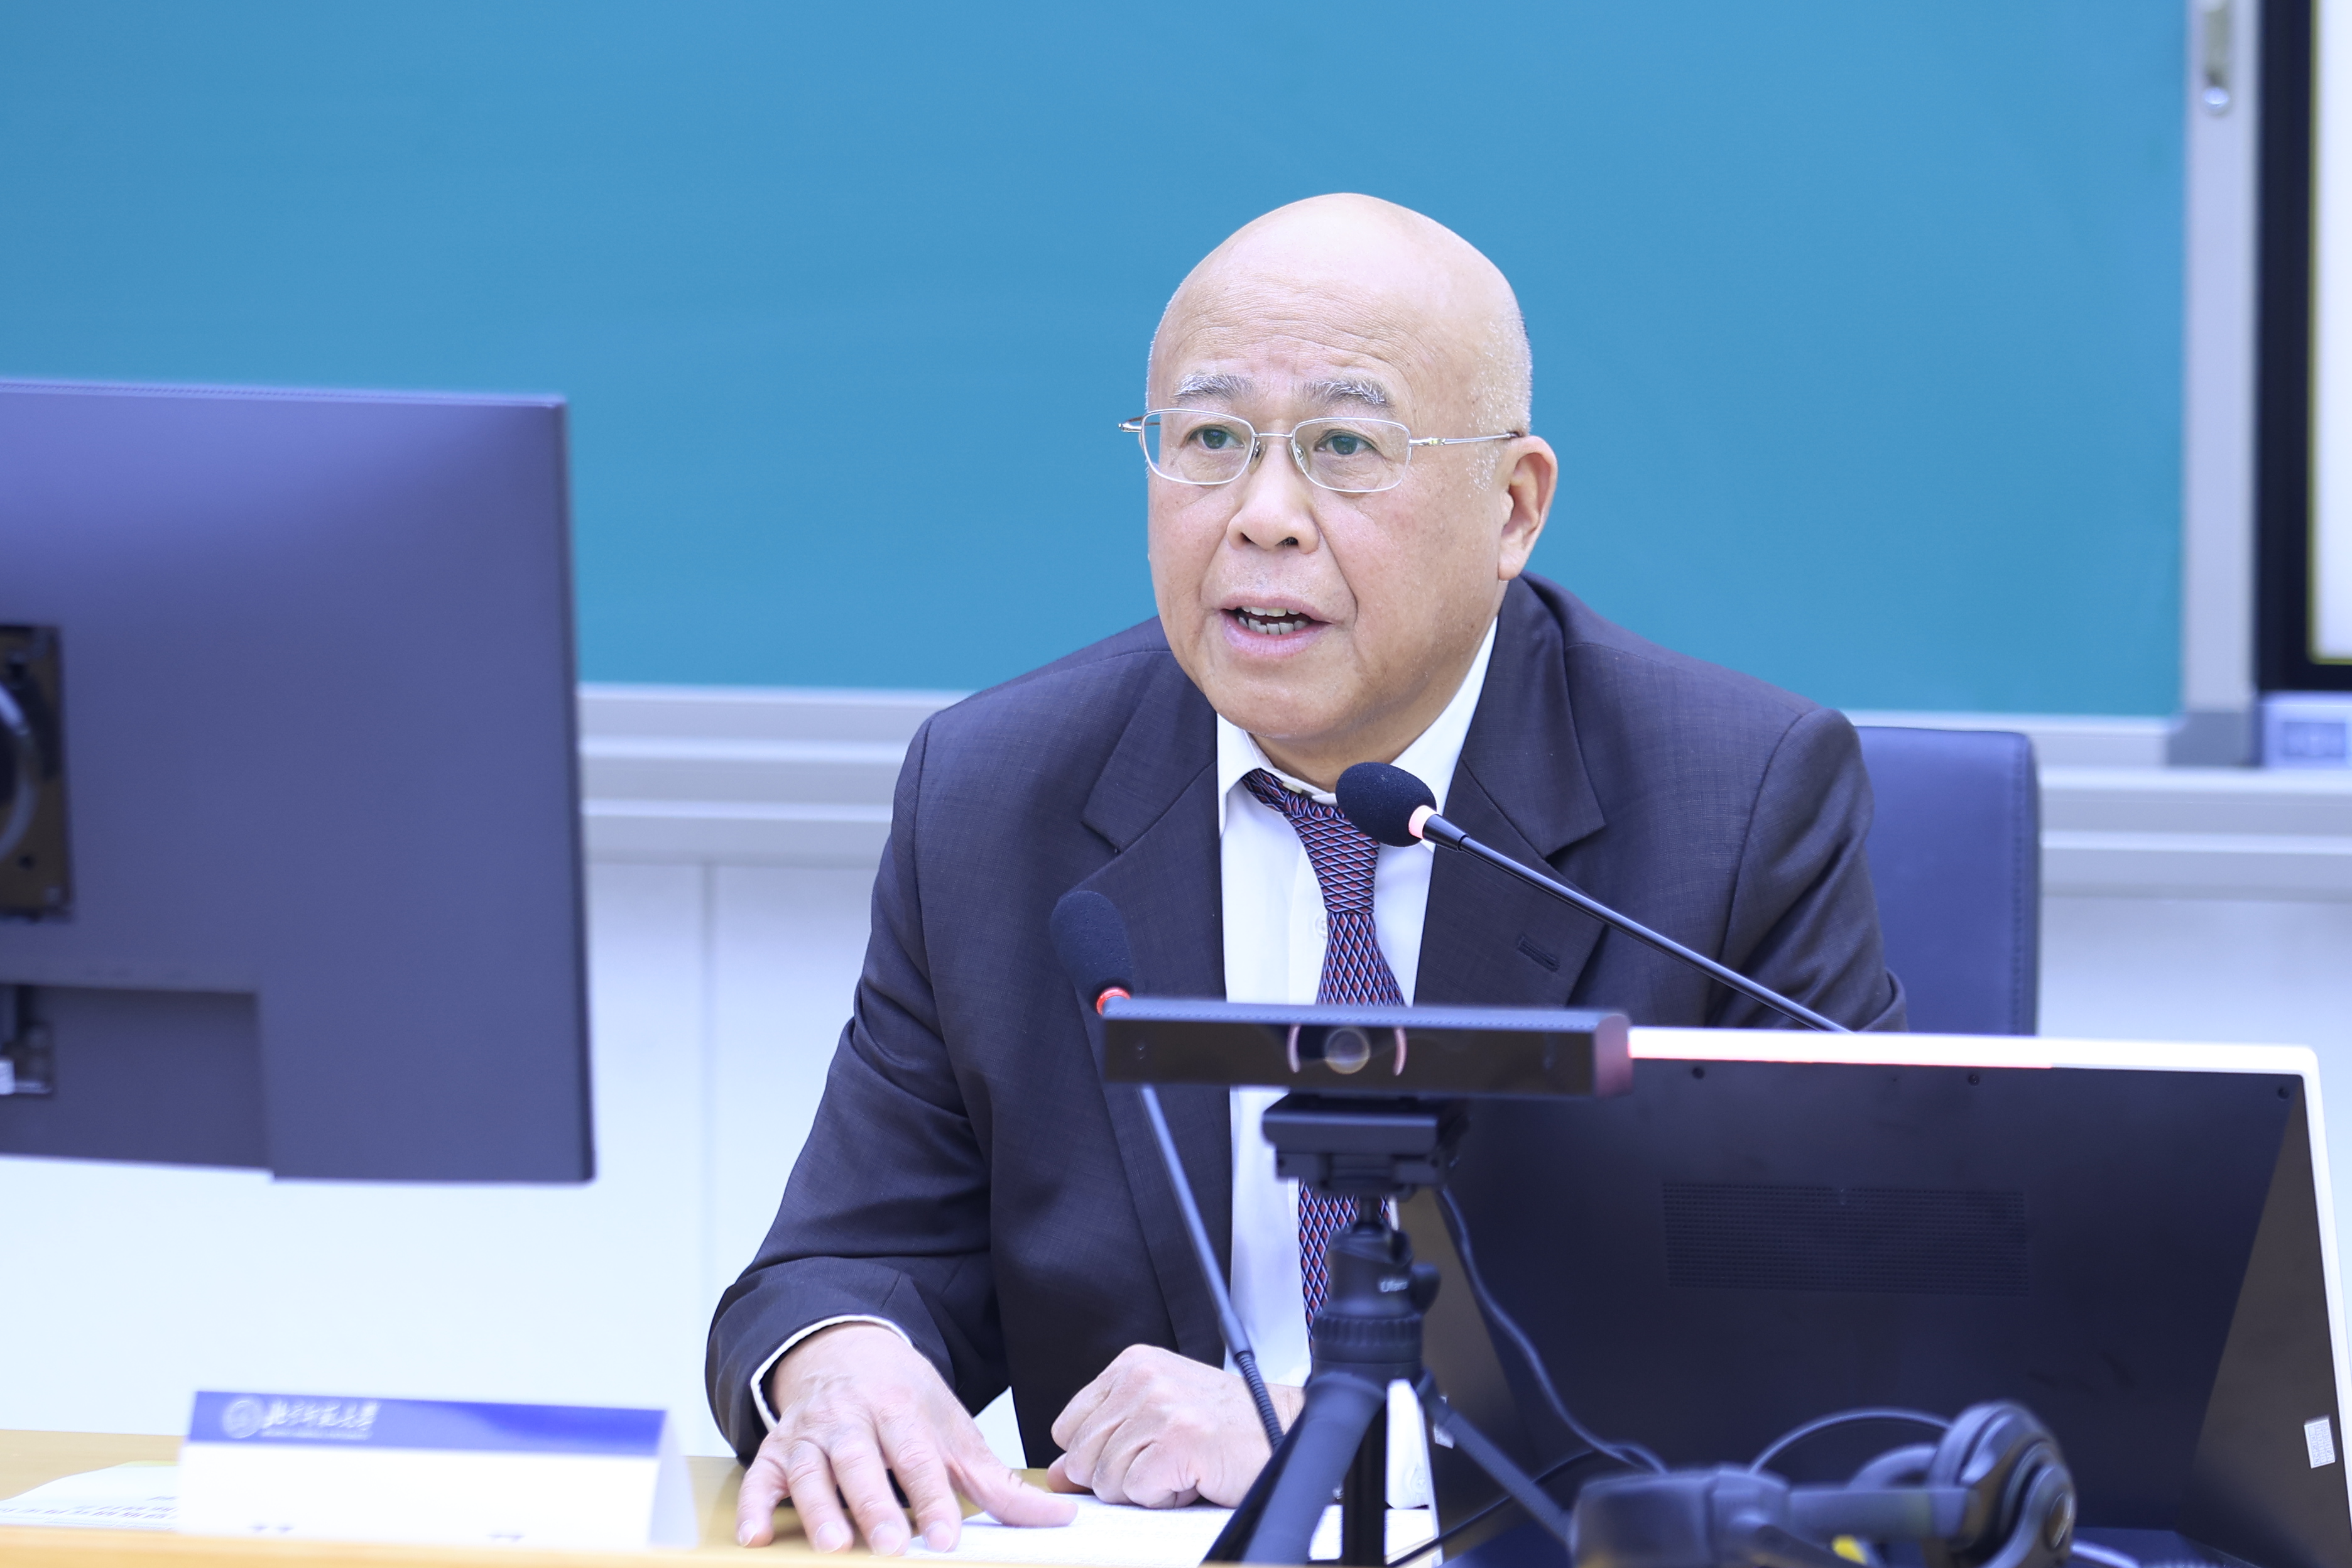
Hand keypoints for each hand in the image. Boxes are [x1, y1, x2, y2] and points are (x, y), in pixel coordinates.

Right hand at [735, 1322, 1075, 1552]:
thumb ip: (997, 1481)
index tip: (948, 1534)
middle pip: (862, 1461)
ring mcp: (810, 1432)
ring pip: (812, 1469)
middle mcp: (852, 1417)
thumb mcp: (953, 1428)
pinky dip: (754, 1505)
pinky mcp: (778, 1448)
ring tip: (833, 1546)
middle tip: (891, 1545)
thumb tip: (1060, 1519)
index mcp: (900, 1407)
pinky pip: (760, 1476)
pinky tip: (755, 1536)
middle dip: (875, 1503)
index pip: (918, 1455)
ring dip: (819, 1508)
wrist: (848, 1349)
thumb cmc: (905, 1398)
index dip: (933, 1496)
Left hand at [1046, 1345, 1303, 1507]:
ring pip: (1106, 1478)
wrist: (1284, 1431)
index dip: (1095, 1455)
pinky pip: (1137, 1491)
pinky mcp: (1179, 1440)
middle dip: (1118, 1477)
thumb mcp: (1155, 1420)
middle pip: (1082, 1457)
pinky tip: (1192, 1476)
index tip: (1134, 1453)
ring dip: (1145, 1488)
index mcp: (1132, 1365)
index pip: (1067, 1427)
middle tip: (1163, 1462)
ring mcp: (1160, 1407)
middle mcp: (1142, 1378)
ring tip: (1181, 1466)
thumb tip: (1059, 1473)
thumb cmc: (1225, 1427)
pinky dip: (1165, 1497)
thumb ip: (1104, 1440)